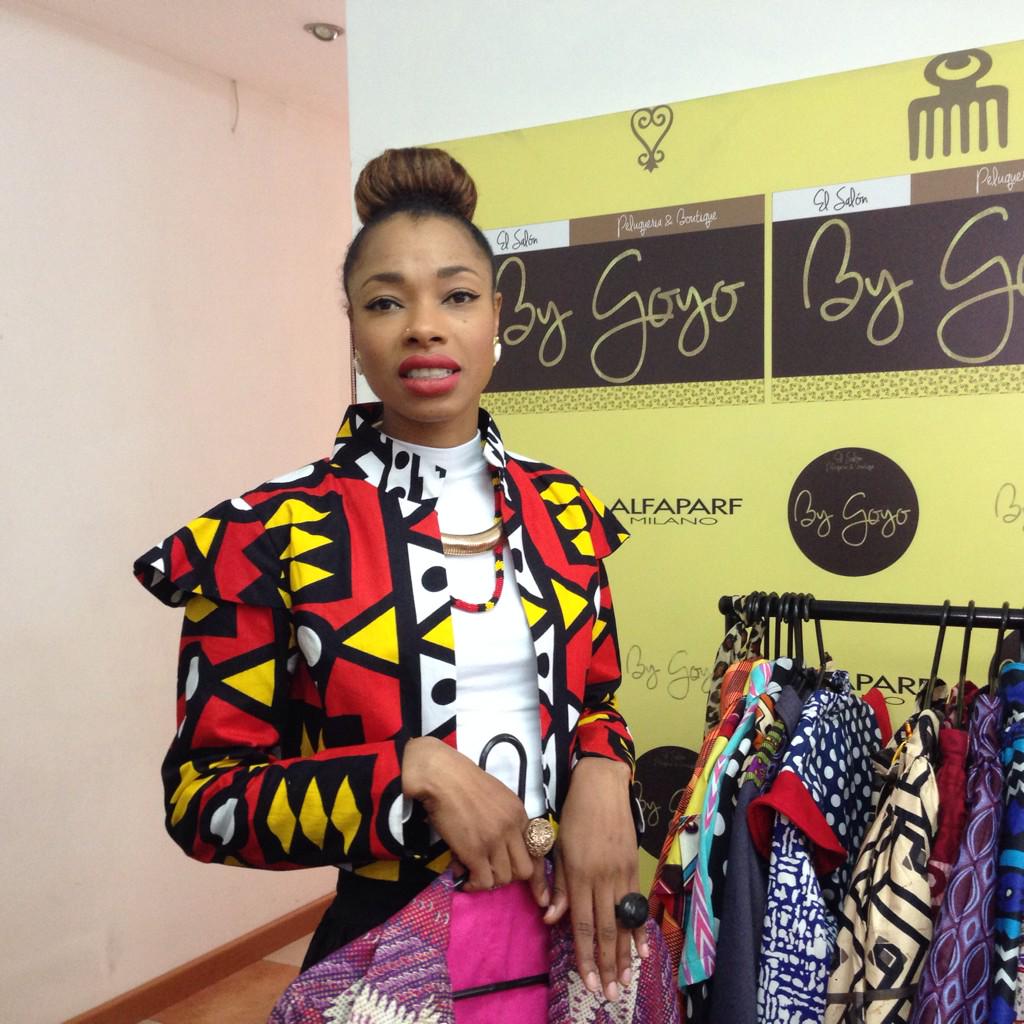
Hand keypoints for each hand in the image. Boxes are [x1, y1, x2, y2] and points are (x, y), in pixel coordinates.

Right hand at [402, 737, 547, 902]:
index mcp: (519, 814)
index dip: (537, 875)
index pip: (537, 850)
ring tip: (474, 872)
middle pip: (524, 869)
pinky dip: (474, 884)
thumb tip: (501, 847)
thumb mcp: (497, 797)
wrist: (443, 777)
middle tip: (492, 871)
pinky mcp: (475, 851)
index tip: (539, 894)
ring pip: (504, 878)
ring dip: (489, 879)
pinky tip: (464, 879)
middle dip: (510, 876)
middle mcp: (512, 828)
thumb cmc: (464, 783)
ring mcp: (494, 840)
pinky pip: (483, 881)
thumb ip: (506, 820)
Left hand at [543, 756, 647, 1002]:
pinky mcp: (633, 867)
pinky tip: (645, 949)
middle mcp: (602, 878)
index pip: (583, 925)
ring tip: (627, 980)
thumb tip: (552, 918)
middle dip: (608, 964)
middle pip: (607, 930)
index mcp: (579, 875)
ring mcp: (621, 873)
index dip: (586, 956)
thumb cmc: (573, 816)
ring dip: (626, 954)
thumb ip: (558, 886)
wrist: (601, 787)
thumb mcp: (557, 848)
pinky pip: (636, 903)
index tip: (587, 981)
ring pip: (624, 921)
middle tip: (610, 993)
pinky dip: (641, 928)